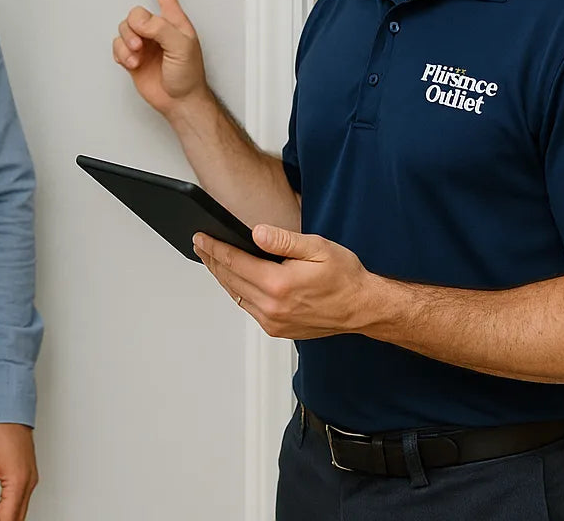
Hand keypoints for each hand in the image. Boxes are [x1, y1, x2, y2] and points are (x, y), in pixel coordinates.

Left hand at [0, 423, 37, 520]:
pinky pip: (20, 499)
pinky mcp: (28, 475)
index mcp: (18, 481)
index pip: (8, 518)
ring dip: (2, 516)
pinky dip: (7, 505)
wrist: (9, 410)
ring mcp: (30, 479)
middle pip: (16, 518)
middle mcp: (28, 482)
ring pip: (19, 510)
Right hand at [111, 0, 210, 118]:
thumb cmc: (188, 76)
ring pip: (124, 29)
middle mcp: (158, 29)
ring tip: (138, 57)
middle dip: (134, 29)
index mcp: (174, 21)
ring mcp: (145, 43)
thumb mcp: (181, 47)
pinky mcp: (133, 57)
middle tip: (141, 45)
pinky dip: (121, 54)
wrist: (180, 102)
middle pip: (134, 13)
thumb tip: (139, 18)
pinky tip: (131, 63)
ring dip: (127, 44)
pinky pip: (117, 46)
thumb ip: (160, 28)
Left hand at [192, 225, 379, 340]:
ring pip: (236, 295)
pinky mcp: (277, 328)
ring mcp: (273, 321)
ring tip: (211, 258)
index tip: (201, 237)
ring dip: (221, 276)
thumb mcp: (318, 247)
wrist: (363, 308)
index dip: (214, 248)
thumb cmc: (345, 276)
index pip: (235, 262)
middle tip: (200, 244)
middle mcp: (273, 307)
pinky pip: (248, 307)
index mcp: (280, 285)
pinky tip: (234, 279)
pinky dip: (237, 291)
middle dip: (212, 260)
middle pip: (230, 279)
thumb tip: (256, 233)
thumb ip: (284, 240)